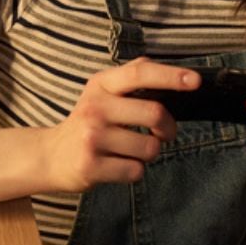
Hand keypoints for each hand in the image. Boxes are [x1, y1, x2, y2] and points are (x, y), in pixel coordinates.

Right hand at [38, 58, 194, 192]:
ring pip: (149, 148)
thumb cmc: (89, 124)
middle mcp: (94, 107)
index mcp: (101, 85)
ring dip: (148, 153)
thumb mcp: (103, 93)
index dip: (171, 75)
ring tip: (130, 150)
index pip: (140, 73)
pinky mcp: (90, 166)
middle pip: (154, 113)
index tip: (195, 81)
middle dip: (168, 128)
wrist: (50, 156)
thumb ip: (133, 79)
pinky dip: (133, 171)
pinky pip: (135, 171)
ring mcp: (91, 138)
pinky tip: (117, 164)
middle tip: (163, 133)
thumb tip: (177, 75)